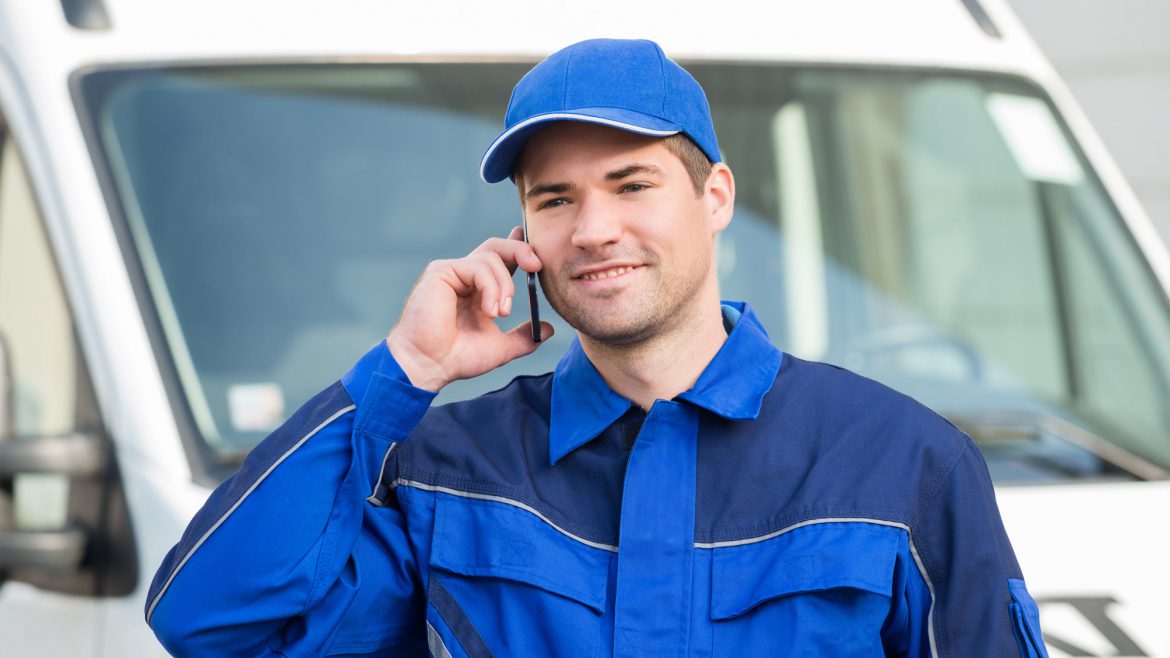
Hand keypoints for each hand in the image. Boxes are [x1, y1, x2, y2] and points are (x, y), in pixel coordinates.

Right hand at [385, 227, 553, 390]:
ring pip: (491, 258)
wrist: (430, 366)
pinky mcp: (441, 271)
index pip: (500, 260)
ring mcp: (451, 272)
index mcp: (476, 289)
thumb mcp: (500, 347)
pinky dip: (491, 287)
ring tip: (500, 313)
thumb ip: (523, 337)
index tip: (536, 254)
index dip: (518, 250)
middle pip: (496, 247)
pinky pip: (477, 267)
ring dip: (504, 285)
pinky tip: (489, 310)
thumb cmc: (457, 358)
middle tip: (536, 267)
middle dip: (520, 250)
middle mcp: (463, 276)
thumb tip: (547, 330)